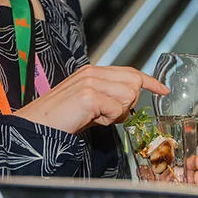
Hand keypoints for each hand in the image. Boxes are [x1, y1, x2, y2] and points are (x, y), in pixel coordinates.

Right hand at [15, 65, 167, 134]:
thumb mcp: (89, 106)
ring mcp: (90, 82)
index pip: (130, 71)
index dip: (149, 81)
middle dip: (129, 103)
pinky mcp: (89, 96)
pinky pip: (117, 110)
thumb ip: (109, 100)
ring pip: (128, 96)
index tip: (163, 89)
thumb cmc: (60, 120)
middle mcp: (92, 72)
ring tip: (95, 117)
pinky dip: (108, 120)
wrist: (35, 127)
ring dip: (117, 114)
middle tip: (108, 114)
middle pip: (134, 82)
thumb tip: (128, 107)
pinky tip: (91, 120)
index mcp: (92, 72)